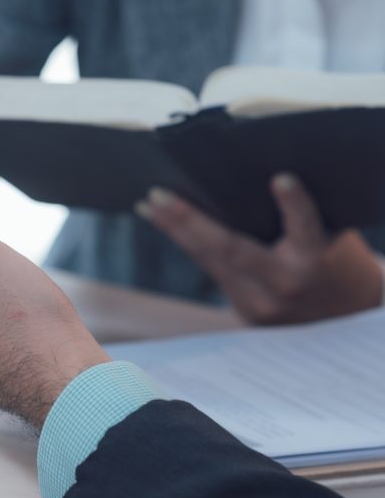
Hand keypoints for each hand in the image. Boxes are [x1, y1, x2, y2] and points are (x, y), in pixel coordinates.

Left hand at [136, 174, 383, 324]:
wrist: (350, 319)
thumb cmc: (339, 262)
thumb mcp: (332, 238)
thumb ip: (298, 219)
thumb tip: (255, 178)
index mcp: (317, 261)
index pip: (307, 230)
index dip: (294, 206)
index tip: (281, 179)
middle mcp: (287, 285)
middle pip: (233, 251)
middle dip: (191, 221)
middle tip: (158, 194)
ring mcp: (263, 304)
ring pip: (212, 262)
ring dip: (175, 230)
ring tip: (148, 204)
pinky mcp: (247, 312)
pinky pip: (213, 270)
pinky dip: (187, 242)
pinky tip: (161, 221)